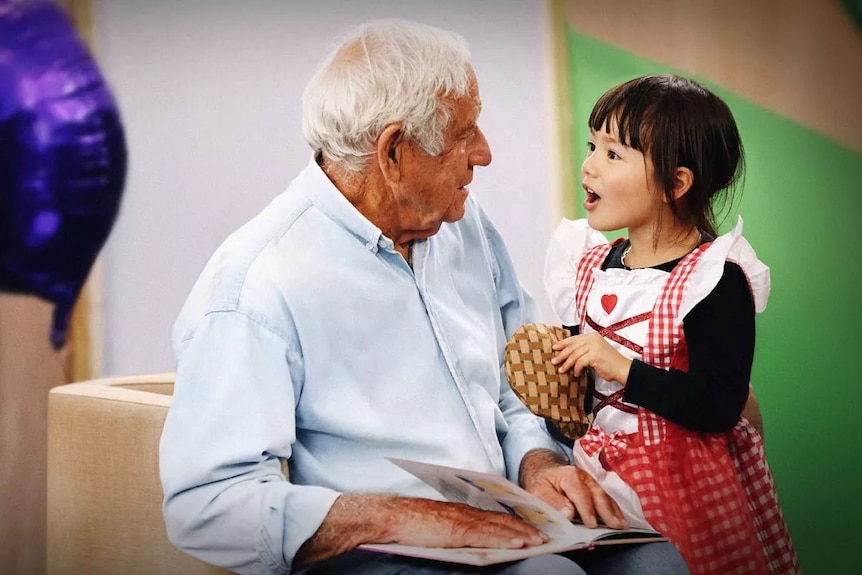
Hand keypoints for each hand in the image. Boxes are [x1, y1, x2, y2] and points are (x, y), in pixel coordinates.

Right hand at [385, 497, 549, 548]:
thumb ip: (457, 531)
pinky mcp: (458, 530)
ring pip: (499, 527)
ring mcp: (463, 521)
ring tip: (539, 541)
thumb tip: (471, 542)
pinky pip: (486, 535)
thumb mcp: (440, 527)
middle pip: (502, 520)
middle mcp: (466, 512)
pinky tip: (518, 544)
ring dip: (522, 534)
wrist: (392, 517)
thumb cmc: (411, 523)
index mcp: (463, 512)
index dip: (516, 523)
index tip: (532, 529)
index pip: (495, 517)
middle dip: (526, 528)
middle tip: (546, 537)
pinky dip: (505, 539)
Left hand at [520, 449, 626, 529]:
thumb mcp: (539, 492)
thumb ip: (553, 502)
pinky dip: (615, 511)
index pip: (580, 493)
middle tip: (615, 527)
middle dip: (607, 512)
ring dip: (615, 512)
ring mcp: (592, 483)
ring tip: (622, 526)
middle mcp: (584, 477)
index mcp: (569, 475)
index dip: (587, 509)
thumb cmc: (542, 485)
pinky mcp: (596, 490)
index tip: (591, 524)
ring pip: (606, 497)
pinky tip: (620, 521)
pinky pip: (608, 500)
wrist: (545, 473)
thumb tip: (568, 514)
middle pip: (598, 494)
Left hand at [551, 333, 630, 383]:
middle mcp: (592, 339)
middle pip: (572, 347)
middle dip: (561, 354)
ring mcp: (594, 346)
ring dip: (567, 364)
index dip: (563, 343)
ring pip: (574, 355)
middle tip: (554, 361)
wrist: (622, 368)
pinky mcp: (594, 355)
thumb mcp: (596, 352)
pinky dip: (577, 369)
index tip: (555, 348)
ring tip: (562, 370)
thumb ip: (584, 349)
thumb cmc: (609, 363)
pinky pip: (580, 363)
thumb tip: (568, 354)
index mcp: (592, 336)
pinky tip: (577, 374)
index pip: (574, 339)